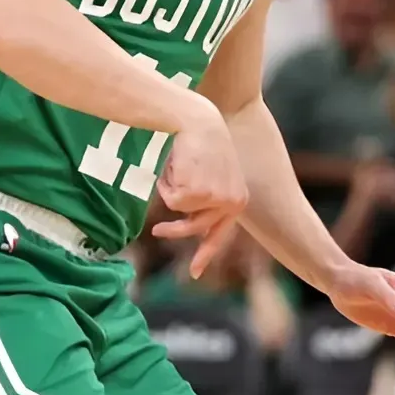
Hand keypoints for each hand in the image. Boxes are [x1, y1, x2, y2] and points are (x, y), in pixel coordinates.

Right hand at [152, 99, 249, 276]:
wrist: (199, 121)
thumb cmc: (202, 144)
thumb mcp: (211, 175)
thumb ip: (205, 200)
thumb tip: (190, 222)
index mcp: (238, 200)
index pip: (220, 233)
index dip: (205, 252)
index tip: (194, 274)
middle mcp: (231, 203)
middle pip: (195, 228)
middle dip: (174, 231)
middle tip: (156, 232)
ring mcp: (215, 200)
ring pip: (179, 210)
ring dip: (169, 192)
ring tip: (170, 173)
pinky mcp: (197, 194)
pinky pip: (170, 199)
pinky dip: (166, 183)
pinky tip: (177, 164)